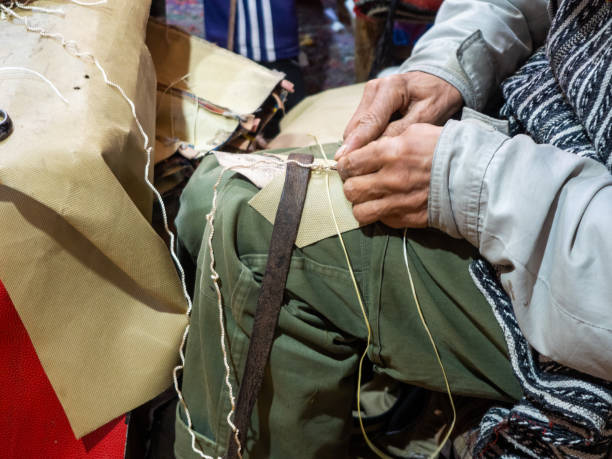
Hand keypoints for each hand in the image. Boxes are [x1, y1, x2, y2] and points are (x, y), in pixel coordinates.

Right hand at [336, 72, 460, 159]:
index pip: (369, 121)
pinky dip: (363, 140)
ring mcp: (368, 95)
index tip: (343, 160)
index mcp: (391, 87)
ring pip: (353, 128)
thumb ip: (401, 131)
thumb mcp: (427, 115)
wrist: (439, 80)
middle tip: (355, 172)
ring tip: (366, 166)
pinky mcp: (367, 102)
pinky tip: (373, 152)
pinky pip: (359, 127)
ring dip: (358, 146)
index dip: (355, 143)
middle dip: (354, 149)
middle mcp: (374, 89)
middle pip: (355, 126)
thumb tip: (375, 150)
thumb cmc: (438, 97)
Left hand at [337, 123, 442, 227]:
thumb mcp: (416, 131)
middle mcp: (390, 179)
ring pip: (359, 210)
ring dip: (361, 203)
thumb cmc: (446, 148)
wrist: (473, 175)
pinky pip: (380, 220)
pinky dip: (379, 214)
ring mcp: (397, 202)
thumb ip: (387, 140)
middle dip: (350, 184)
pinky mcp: (407, 219)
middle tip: (357, 180)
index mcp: (390, 152)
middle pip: (350, 189)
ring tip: (368, 196)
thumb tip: (364, 149)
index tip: (347, 165)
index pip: (350, 163)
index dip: (344, 165)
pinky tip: (387, 204)